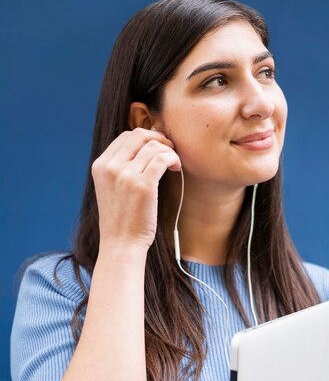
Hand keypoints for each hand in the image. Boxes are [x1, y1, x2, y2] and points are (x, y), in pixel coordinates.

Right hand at [91, 127, 181, 249]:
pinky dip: (173, 159)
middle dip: (158, 138)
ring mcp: (125, 175)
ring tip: (174, 163)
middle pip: (139, 136)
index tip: (157, 146)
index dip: (145, 137)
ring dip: (169, 151)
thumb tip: (144, 147)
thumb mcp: (111, 189)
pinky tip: (176, 168)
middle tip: (170, 149)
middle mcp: (110, 167)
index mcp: (100, 166)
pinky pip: (163, 159)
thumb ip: (120, 168)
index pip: (125, 136)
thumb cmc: (121, 220)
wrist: (121, 244)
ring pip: (153, 146)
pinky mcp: (143, 185)